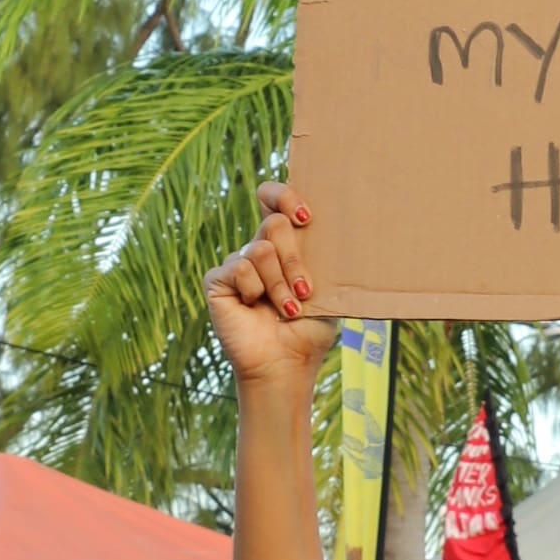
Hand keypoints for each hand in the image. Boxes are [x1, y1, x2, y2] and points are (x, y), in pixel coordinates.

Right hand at [208, 182, 337, 388]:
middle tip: (304, 290)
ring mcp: (236, 264)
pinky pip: (239, 267)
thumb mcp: (326, 288)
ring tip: (287, 309)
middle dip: (294, 259)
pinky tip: (255, 308)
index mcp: (283, 245)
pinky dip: (255, 290)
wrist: (287, 363)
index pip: (273, 199)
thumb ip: (322, 256)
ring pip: (261, 249)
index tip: (306, 219)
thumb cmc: (309, 330)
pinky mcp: (217, 281)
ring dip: (280, 284)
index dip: (284, 196)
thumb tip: (342, 226)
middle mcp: (258, 250)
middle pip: (274, 224)